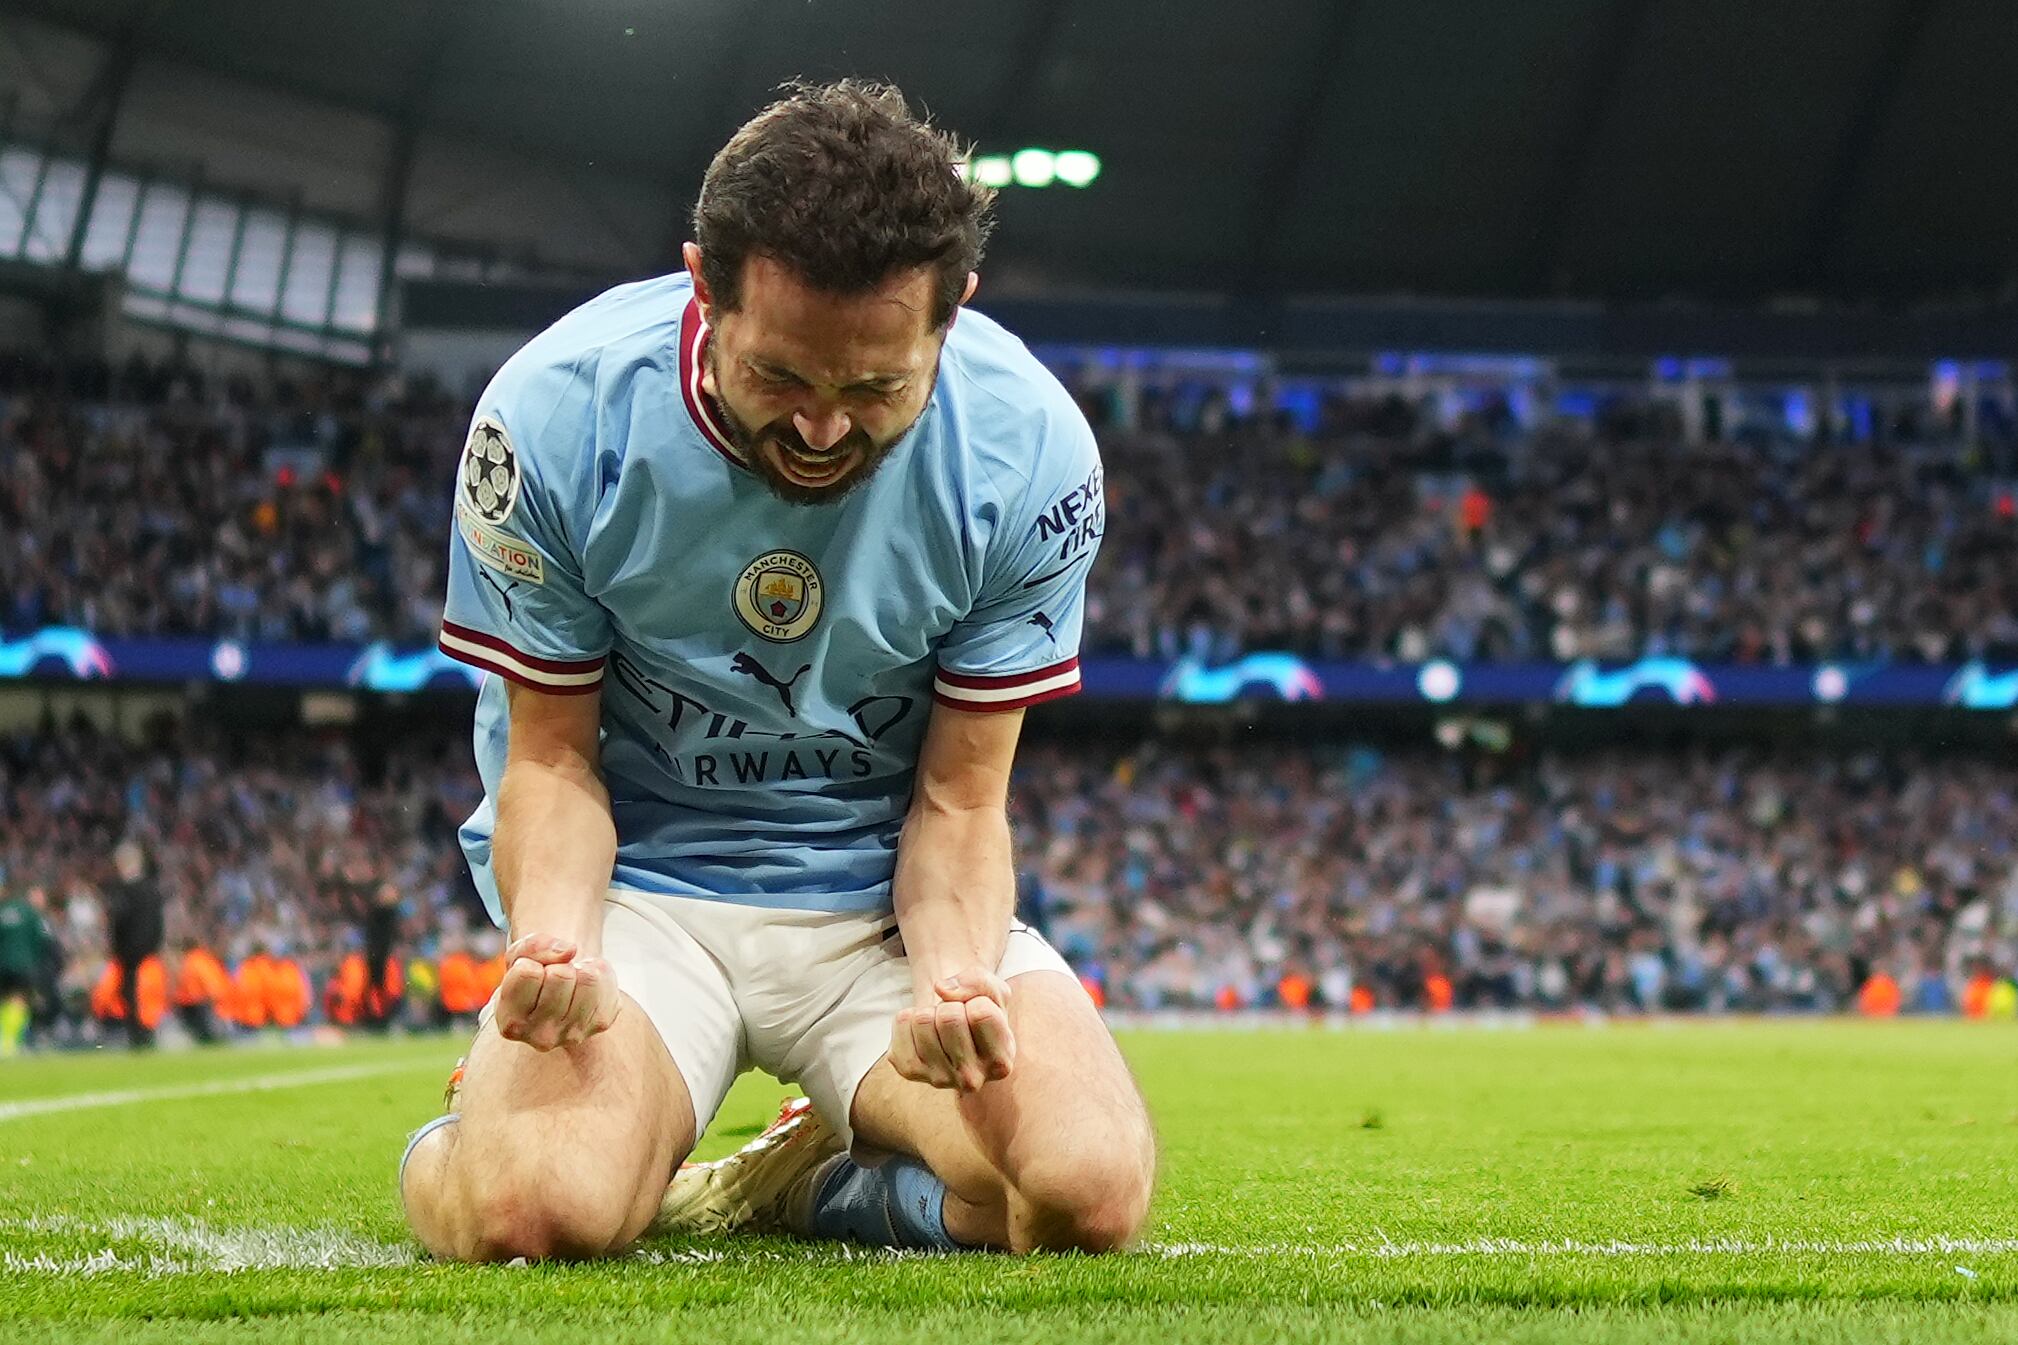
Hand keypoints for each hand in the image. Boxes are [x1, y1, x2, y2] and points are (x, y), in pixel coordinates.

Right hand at [494, 933, 619, 1050]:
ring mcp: (574, 1033)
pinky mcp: (601, 1022)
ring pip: (588, 978)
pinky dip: (598, 970)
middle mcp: (541, 1037)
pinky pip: (606, 979)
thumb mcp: (520, 955)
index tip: (532, 973)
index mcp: (511, 1023)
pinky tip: (586, 985)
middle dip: (558, 966)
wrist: (559, 992)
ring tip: (571, 981)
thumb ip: (534, 946)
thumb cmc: (533, 973)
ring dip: (580, 968)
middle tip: (554, 977)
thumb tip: (569, 950)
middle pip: (560, 975)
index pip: (527, 972)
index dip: (531, 962)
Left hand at [890, 968, 1015, 1093]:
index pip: (980, 1013)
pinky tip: (924, 1031)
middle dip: (951, 1005)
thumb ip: (979, 981)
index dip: (977, 1000)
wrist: (954, 1030)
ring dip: (931, 1011)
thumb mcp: (994, 991)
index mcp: (1000, 1063)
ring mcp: (938, 1078)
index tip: (977, 1012)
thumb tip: (941, 989)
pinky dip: (910, 1015)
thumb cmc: (979, 1010)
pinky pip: (902, 1022)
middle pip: (949, 1017)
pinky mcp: (909, 1070)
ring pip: (923, 1019)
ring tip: (940, 1025)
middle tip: (956, 1018)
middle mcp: (972, 1079)